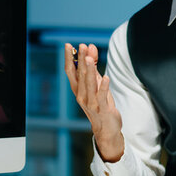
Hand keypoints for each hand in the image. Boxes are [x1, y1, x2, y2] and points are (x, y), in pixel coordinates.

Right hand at [64, 43, 123, 161]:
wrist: (106, 129)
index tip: (69, 46)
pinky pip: (102, 96)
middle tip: (82, 46)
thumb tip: (90, 48)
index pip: (71, 71)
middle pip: (80, 75)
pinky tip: (106, 77)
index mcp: (78, 90)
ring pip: (90, 84)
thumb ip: (94, 67)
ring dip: (90, 71)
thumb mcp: (96, 85)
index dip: (70, 58)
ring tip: (89, 58)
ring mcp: (91, 103)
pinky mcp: (103, 109)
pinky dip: (104, 87)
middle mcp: (82, 96)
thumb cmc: (101, 105)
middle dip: (81, 60)